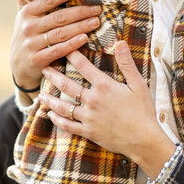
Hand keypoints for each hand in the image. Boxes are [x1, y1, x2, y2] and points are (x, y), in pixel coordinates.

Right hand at [10, 0, 101, 92]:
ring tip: (96, 21)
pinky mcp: (38, 60)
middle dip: (80, 11)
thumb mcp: (24, 17)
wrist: (18, 65)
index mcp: (27, 12)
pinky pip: (58, 50)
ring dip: (80, 27)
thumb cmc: (28, 36)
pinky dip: (72, 44)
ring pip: (61, 33)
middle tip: (97, 8)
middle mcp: (29, 27)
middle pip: (59, 17)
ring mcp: (32, 44)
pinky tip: (85, 38)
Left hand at [41, 41, 175, 175]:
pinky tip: (50, 115)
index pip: (83, 66)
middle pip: (67, 85)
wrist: (143, 140)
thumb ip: (127, 63)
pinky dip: (57, 120)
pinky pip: (68, 125)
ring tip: (40, 94)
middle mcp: (92, 100)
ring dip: (50, 99)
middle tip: (43, 69)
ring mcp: (88, 117)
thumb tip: (120, 42)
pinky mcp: (88, 132)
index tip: (63, 48)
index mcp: (103, 86)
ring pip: (63, 106)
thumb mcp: (138, 84)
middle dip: (53, 76)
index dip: (72, 55)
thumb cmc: (143, 111)